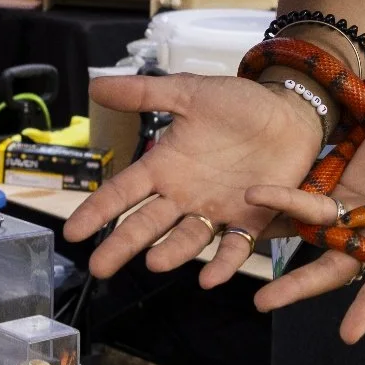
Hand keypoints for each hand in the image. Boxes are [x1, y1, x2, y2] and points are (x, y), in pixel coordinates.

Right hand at [65, 74, 323, 284]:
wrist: (291, 114)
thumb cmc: (240, 105)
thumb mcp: (189, 93)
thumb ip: (145, 93)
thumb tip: (96, 86)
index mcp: (166, 166)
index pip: (123, 192)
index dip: (99, 211)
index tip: (74, 232)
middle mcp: (185, 195)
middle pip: (147, 224)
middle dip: (123, 245)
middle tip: (100, 267)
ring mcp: (216, 210)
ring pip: (187, 238)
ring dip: (172, 252)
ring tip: (155, 263)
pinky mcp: (251, 221)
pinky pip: (234, 246)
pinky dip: (224, 263)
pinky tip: (211, 277)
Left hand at [247, 105, 364, 342]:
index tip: (348, 335)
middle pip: (336, 266)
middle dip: (301, 285)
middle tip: (263, 303)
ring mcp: (355, 211)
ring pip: (313, 237)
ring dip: (280, 249)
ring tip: (238, 261)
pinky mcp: (339, 188)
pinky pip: (304, 201)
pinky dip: (279, 205)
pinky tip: (249, 208)